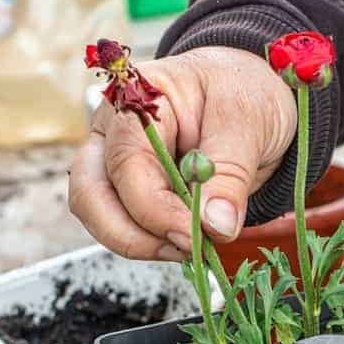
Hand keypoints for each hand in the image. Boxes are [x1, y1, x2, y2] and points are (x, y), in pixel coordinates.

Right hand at [69, 46, 296, 260]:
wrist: (253, 96)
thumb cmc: (245, 94)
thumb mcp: (249, 123)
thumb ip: (230, 174)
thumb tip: (215, 225)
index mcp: (137, 100)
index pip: (126, 164)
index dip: (156, 211)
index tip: (195, 237)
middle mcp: (112, 130)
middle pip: (91, 194)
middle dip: (134, 236)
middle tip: (188, 250)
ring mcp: (114, 160)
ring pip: (98, 215)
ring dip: (141, 244)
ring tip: (192, 247)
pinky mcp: (127, 188)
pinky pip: (122, 224)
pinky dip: (151, 242)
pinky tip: (187, 240)